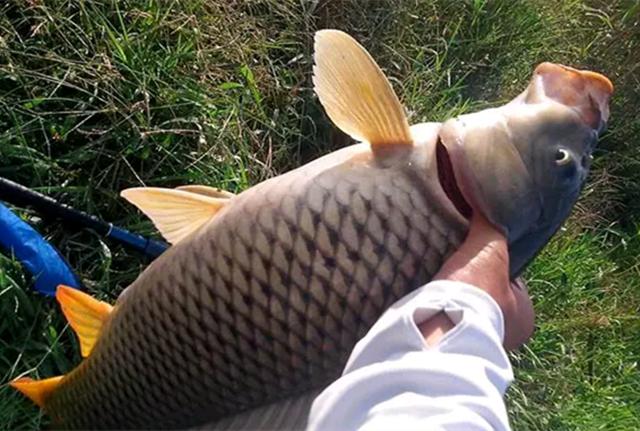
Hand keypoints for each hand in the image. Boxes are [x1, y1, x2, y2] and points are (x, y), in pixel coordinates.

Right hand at [419, 213, 534, 349]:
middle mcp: (505, 335)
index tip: (475, 253)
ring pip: (464, 309)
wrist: (440, 326)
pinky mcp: (447, 345)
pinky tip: (425, 292)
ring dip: (452, 296)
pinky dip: (437, 308)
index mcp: (525, 316)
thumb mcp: (489, 250)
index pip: (511, 280)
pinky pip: (444, 319)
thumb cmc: (476, 291)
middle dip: (472, 283)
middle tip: (453, 265)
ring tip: (435, 275)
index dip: (493, 263)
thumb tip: (483, 195)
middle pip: (487, 295)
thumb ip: (490, 225)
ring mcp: (474, 342)